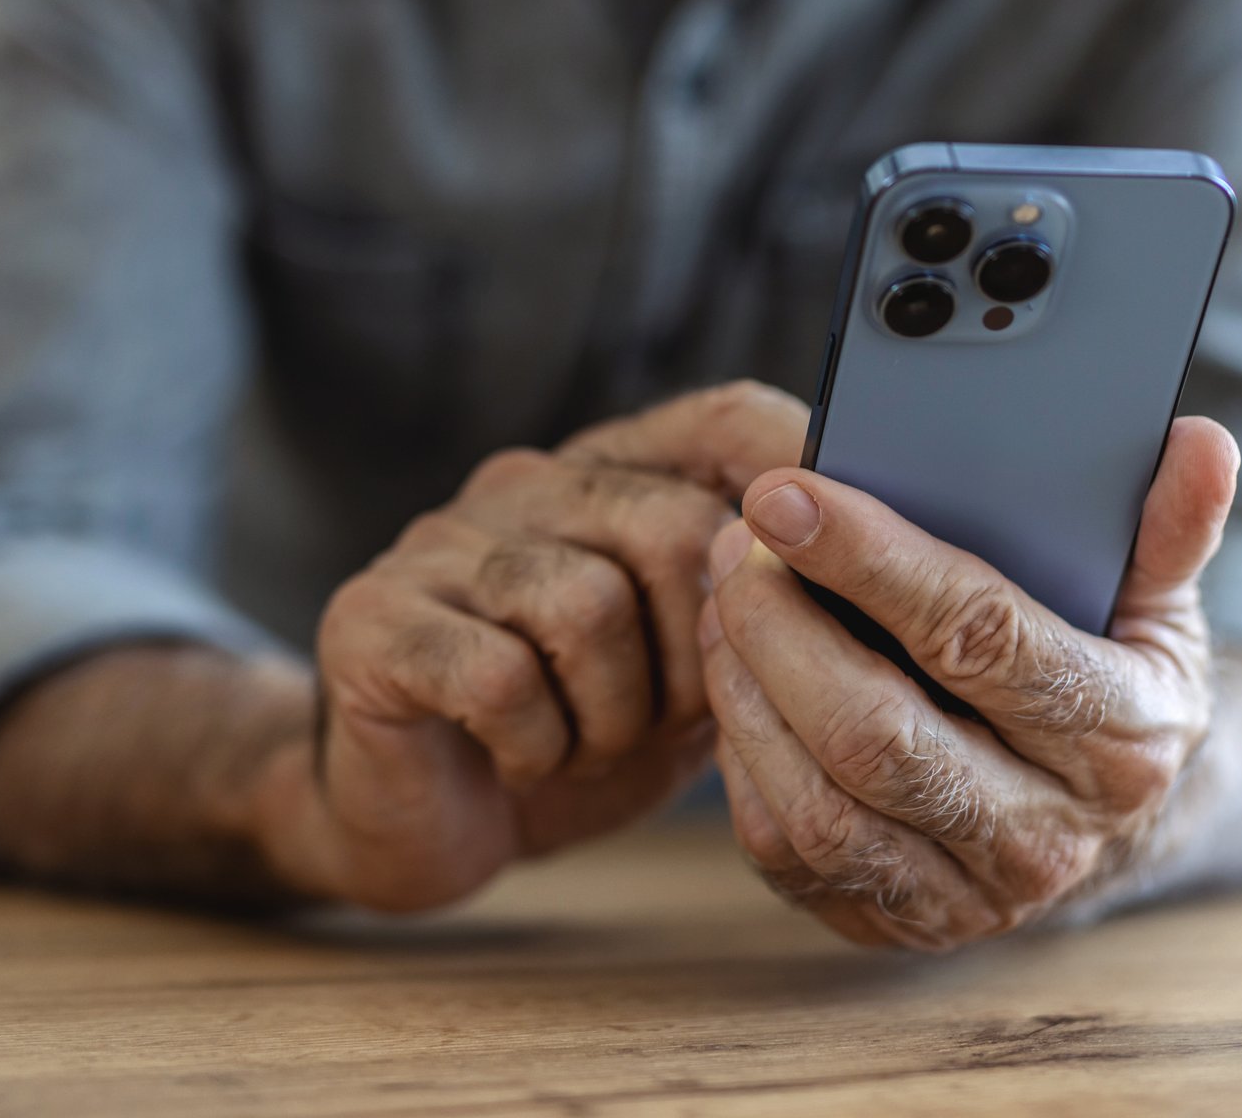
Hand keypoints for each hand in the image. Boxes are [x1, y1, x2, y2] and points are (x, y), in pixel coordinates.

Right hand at [274, 381, 810, 912]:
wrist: (419, 823)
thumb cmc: (573, 737)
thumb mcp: (688, 672)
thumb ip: (753, 613)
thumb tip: (867, 582)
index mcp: (613, 476)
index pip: (722, 419)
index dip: (795, 462)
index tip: (856, 535)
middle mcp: (526, 483)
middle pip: (674, 528)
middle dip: (698, 655)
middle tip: (664, 721)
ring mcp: (442, 543)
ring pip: (586, 604)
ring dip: (611, 714)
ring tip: (586, 744)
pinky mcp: (373, 619)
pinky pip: (499, 673)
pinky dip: (535, 742)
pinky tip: (524, 758)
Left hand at [701, 417, 1241, 949]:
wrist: (1109, 825)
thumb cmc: (1112, 675)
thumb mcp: (1155, 604)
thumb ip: (1168, 524)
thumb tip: (1202, 440)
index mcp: (1121, 738)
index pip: (982, 638)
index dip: (874, 561)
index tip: (787, 494)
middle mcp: (1046, 834)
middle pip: (878, 735)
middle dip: (784, 629)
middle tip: (738, 543)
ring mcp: (966, 894)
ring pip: (820, 806)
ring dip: (748, 691)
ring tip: (726, 596)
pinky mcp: (892, 922)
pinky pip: (787, 851)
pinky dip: (742, 760)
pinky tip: (734, 676)